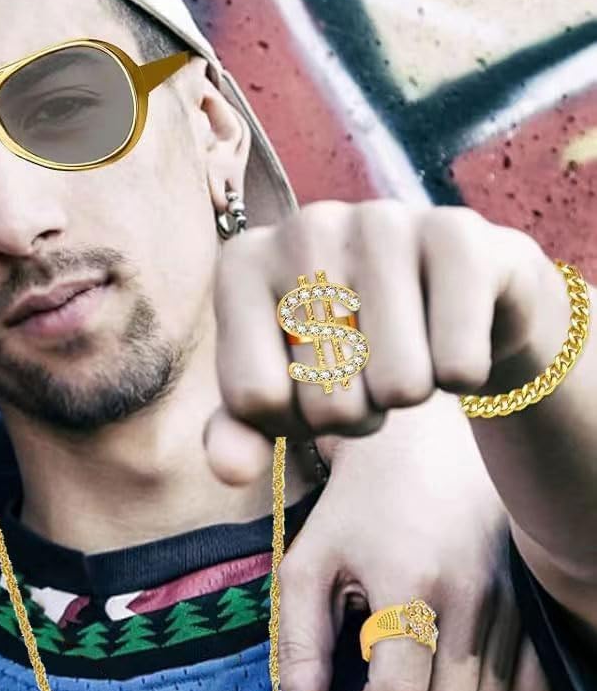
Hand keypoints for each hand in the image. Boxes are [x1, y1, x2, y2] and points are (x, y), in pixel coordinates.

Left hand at [205, 200, 566, 477]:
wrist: (450, 297)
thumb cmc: (342, 350)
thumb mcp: (279, 393)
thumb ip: (237, 435)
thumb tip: (229, 470)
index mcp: (242, 265)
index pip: (256, 401)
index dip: (290, 422)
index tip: (305, 388)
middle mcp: (305, 227)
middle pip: (327, 400)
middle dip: (354, 414)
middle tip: (365, 373)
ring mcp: (383, 220)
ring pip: (399, 385)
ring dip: (407, 396)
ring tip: (406, 355)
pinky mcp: (459, 234)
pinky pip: (459, 364)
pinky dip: (462, 377)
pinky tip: (452, 337)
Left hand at [270, 394, 548, 690]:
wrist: (423, 448)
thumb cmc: (355, 507)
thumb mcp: (307, 567)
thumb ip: (298, 646)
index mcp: (410, 586)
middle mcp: (473, 598)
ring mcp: (512, 603)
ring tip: (402, 687)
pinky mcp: (534, 603)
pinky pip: (530, 685)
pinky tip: (449, 675)